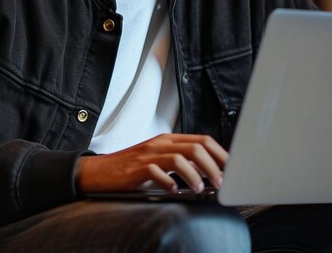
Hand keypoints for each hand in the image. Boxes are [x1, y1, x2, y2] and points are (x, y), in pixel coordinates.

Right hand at [75, 133, 226, 193]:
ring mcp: (148, 154)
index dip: (220, 153)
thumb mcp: (159, 159)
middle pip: (196, 147)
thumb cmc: (131, 168)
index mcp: (168, 139)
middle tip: (220, 182)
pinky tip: (174, 191)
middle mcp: (161, 143)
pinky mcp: (137, 168)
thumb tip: (208, 174)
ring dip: (195, 175)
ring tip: (199, 189)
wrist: (100, 171)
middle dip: (213, 165)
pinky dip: (170, 182)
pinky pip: (157, 172)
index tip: (231, 168)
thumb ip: (181, 161)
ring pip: (181, 157)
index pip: (202, 139)